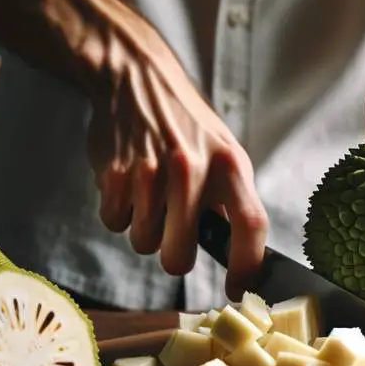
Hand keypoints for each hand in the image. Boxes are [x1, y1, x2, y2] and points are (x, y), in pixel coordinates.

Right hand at [83, 0, 268, 299]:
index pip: (250, 227)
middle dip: (176, 257)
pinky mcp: (114, 174)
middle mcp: (192, 170)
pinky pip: (115, 223)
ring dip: (146, 230)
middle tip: (176, 238)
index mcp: (230, 166)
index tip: (238, 287)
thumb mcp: (224, 152)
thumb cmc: (187, 125)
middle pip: (180, 256)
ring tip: (151, 195)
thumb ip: (231, 199)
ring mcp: (150, 173)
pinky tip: (129, 184)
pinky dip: (120, 213)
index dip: (246, 267)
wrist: (137, 78)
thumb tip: (242, 253)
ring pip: (145, 243)